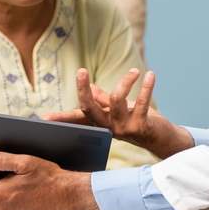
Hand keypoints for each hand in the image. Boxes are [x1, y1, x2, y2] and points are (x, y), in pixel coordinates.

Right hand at [46, 69, 191, 159]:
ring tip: (135, 72)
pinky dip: (146, 87)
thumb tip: (89, 87)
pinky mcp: (141, 126)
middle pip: (89, 109)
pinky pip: (141, 103)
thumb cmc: (138, 120)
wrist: (162, 138)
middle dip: (83, 89)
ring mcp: (124, 128)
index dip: (61, 118)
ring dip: (126, 82)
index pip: (77, 118)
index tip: (46, 118)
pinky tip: (149, 76)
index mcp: (100, 122)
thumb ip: (103, 99)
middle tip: (81, 71)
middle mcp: (109, 127)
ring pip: (117, 101)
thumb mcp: (117, 109)